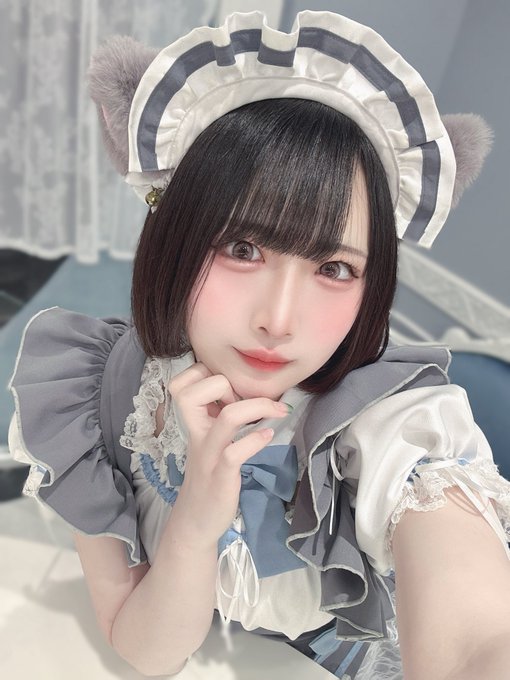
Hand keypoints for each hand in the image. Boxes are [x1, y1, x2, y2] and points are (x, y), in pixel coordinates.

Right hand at [167, 362, 289, 546]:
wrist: (195, 520)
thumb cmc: (207, 474)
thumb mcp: (208, 438)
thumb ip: (217, 413)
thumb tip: (245, 388)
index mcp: (193, 422)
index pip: (182, 383)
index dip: (205, 374)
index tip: (228, 386)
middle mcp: (196, 434)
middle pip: (193, 392)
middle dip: (226, 383)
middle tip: (247, 397)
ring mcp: (209, 455)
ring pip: (227, 417)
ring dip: (256, 406)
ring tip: (277, 410)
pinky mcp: (222, 476)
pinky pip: (236, 453)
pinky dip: (256, 440)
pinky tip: (268, 436)